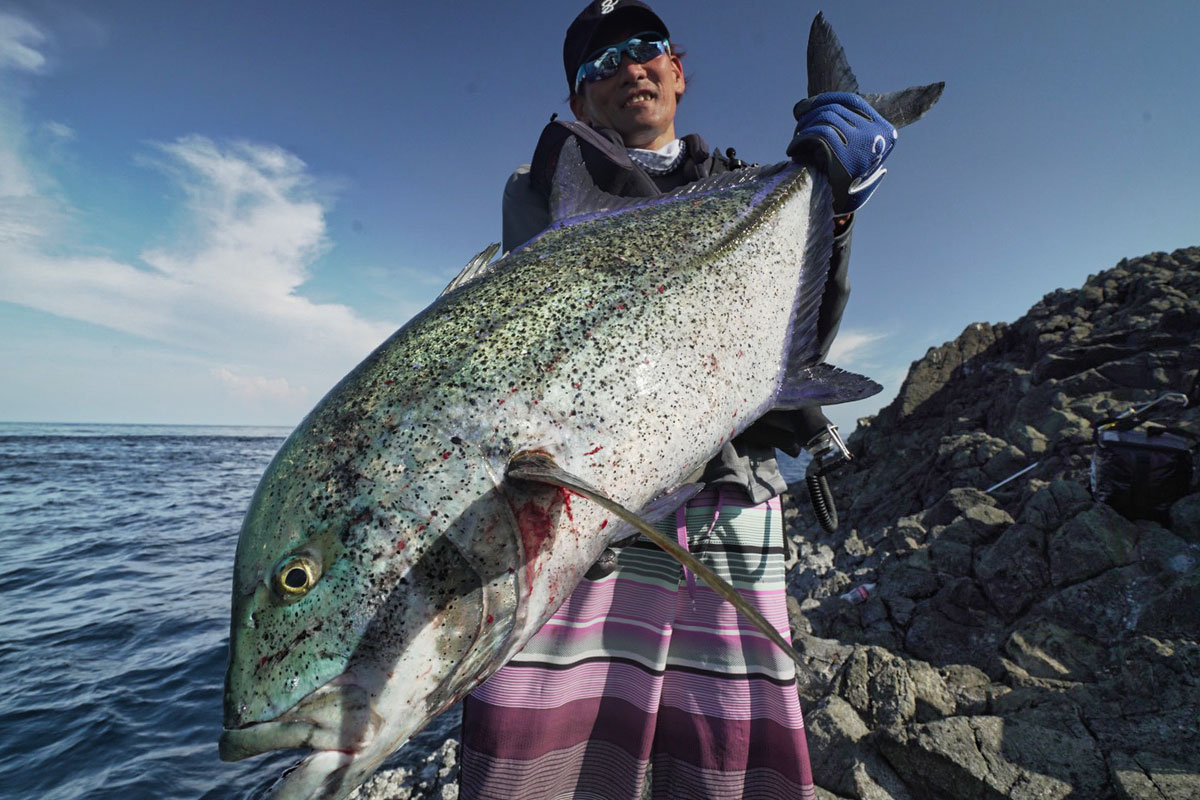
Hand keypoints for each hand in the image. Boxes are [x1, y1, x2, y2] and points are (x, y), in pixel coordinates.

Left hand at [786, 92, 896, 213]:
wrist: (846, 210)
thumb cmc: (847, 179)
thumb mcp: (857, 151)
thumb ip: (847, 127)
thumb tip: (809, 104)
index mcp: (885, 132)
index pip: (852, 101)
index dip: (825, 100)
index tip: (806, 107)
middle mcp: (877, 136)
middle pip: (835, 110)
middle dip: (811, 115)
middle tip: (799, 125)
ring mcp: (862, 145)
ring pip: (824, 119)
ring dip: (805, 127)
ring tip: (798, 140)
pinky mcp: (844, 155)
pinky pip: (817, 134)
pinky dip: (800, 139)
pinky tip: (793, 149)